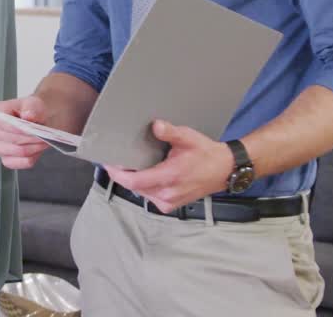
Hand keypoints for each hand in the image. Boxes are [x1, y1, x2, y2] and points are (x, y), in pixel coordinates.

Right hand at [0, 95, 48, 168]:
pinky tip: (36, 150)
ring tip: (43, 141)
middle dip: (31, 138)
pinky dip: (31, 158)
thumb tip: (28, 116)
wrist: (39, 121)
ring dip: (34, 148)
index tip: (35, 129)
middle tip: (44, 135)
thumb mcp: (35, 104)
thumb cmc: (33, 111)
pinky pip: (19, 163)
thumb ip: (31, 108)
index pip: (4, 124)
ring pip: (17, 152)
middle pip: (12, 140)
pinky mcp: (6, 160)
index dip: (21, 129)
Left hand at [104, 120, 234, 212]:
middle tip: (118, 158)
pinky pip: (149, 196)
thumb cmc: (206, 154)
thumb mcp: (188, 138)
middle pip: (134, 186)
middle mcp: (167, 194)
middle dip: (123, 173)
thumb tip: (155, 126)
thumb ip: (170, 132)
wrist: (224, 170)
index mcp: (170, 177)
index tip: (108, 162)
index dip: (116, 173)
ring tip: (132, 164)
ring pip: (140, 192)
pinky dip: (144, 186)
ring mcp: (169, 202)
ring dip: (134, 179)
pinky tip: (147, 174)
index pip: (134, 181)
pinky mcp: (170, 205)